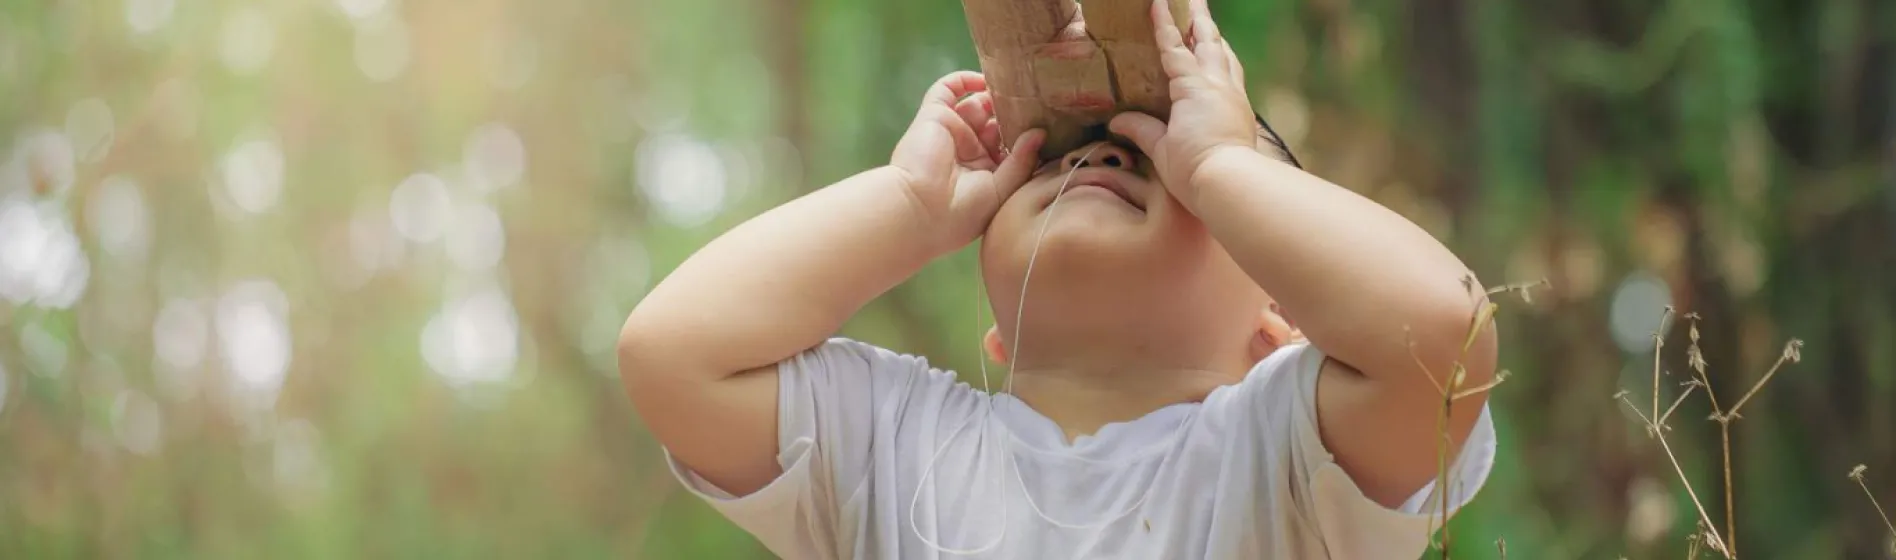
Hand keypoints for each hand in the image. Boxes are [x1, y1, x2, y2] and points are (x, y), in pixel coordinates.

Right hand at [891, 72, 1045, 252]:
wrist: (920, 210)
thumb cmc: (963, 212)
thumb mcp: (1003, 190)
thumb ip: (1023, 161)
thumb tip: (1041, 133)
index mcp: (985, 174)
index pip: (1010, 148)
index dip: (1028, 137)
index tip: (1052, 125)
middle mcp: (969, 151)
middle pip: (995, 123)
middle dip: (1014, 113)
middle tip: (1036, 101)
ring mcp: (952, 132)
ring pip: (977, 105)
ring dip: (995, 97)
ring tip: (1017, 89)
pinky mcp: (934, 116)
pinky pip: (947, 88)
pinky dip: (965, 79)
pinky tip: (986, 79)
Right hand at [1108, 0, 1256, 204]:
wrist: (1230, 182)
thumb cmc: (1192, 165)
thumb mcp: (1161, 148)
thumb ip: (1141, 129)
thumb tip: (1117, 121)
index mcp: (1191, 85)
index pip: (1174, 48)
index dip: (1164, 24)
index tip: (1158, 1)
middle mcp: (1216, 82)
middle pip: (1209, 41)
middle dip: (1200, 17)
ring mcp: (1233, 94)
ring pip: (1226, 55)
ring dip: (1216, 38)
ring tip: (1209, 27)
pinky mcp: (1242, 110)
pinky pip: (1234, 75)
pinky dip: (1226, 62)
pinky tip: (1223, 64)